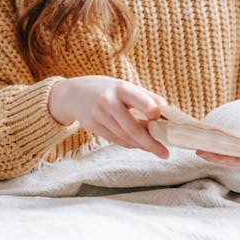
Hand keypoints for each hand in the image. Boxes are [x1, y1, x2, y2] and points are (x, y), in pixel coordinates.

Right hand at [48, 75, 169, 158]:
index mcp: (121, 88)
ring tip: (155, 149)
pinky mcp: (93, 127)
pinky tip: (139, 145)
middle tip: (165, 153)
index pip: (142, 102)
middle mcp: (109, 101)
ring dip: (141, 146)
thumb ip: (146, 96)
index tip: (164, 121)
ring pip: (125, 137)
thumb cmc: (105, 88)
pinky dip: (130, 144)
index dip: (155, 114)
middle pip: (133, 128)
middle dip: (151, 143)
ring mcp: (99, 115)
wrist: (73, 93)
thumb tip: (166, 109)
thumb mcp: (124, 85)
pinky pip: (116, 140)